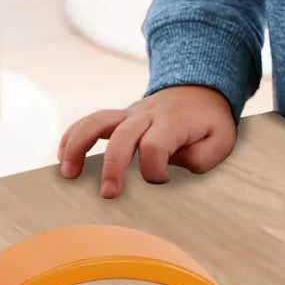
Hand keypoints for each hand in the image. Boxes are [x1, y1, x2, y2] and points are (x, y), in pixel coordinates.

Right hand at [57, 85, 236, 198]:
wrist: (201, 90)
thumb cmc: (210, 122)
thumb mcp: (222, 140)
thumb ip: (203, 158)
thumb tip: (175, 166)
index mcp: (173, 122)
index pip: (155, 147)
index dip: (155, 170)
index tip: (164, 181)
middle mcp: (148, 115)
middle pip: (123, 136)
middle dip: (113, 166)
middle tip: (108, 194)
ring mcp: (130, 113)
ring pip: (98, 121)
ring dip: (79, 146)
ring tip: (67, 173)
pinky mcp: (120, 117)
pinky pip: (91, 121)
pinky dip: (73, 136)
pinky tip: (62, 157)